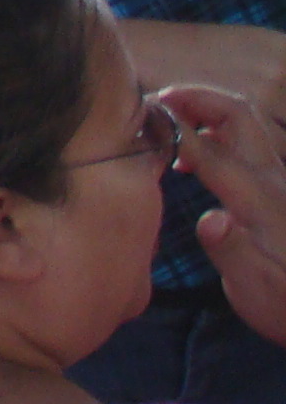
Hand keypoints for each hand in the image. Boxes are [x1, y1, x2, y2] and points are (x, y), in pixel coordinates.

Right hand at [168, 84, 285, 346]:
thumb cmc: (282, 306)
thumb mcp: (255, 291)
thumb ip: (233, 252)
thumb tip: (211, 220)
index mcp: (258, 202)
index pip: (208, 150)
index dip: (169, 128)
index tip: (132, 118)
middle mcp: (270, 181)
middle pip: (236, 114)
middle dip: (193, 98)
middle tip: (152, 104)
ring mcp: (275, 181)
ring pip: (243, 123)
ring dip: (203, 110)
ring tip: (166, 122)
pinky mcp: (275, 189)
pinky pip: (244, 141)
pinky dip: (212, 131)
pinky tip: (190, 156)